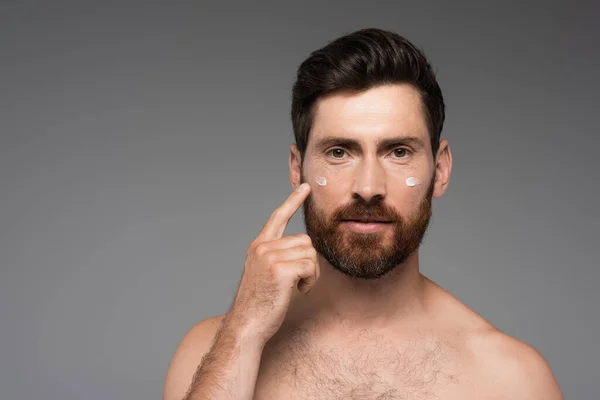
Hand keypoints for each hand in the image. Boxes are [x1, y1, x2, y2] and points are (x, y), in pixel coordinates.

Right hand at [226, 183, 318, 343]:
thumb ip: (279, 256)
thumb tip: (304, 248)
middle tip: (297, 282)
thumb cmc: (260, 304)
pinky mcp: (280, 270)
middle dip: (308, 262)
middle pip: (305, 240)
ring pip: (310, 253)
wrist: (247, 325)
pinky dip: (310, 281)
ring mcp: (270, 257)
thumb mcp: (265, 273)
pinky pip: (310, 266)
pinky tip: (297, 291)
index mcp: (259, 246)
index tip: (305, 187)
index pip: (278, 217)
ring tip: (294, 287)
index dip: (293, 201)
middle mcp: (263, 247)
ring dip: (310, 273)